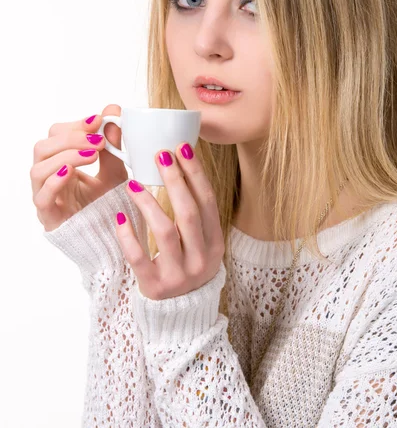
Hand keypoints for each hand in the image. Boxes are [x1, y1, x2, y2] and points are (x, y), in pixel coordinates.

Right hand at [32, 104, 127, 231]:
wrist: (113, 239)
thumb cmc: (108, 203)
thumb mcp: (115, 169)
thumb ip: (114, 144)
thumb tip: (113, 110)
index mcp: (61, 162)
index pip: (56, 135)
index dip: (75, 125)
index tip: (99, 120)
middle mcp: (48, 177)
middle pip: (42, 148)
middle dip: (71, 138)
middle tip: (98, 140)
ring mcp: (46, 197)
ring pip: (38, 168)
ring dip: (66, 156)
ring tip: (92, 155)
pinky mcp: (49, 216)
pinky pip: (42, 196)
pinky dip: (55, 181)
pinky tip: (72, 172)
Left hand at [115, 142, 224, 300]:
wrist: (181, 311)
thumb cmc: (187, 263)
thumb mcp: (200, 241)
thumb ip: (192, 212)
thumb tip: (178, 165)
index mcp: (215, 242)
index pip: (207, 201)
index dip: (195, 173)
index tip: (182, 148)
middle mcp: (201, 258)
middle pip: (188, 212)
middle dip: (174, 180)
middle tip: (160, 156)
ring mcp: (179, 275)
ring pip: (164, 231)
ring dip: (148, 203)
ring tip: (132, 183)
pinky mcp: (155, 286)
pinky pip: (139, 257)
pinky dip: (128, 236)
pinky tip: (119, 217)